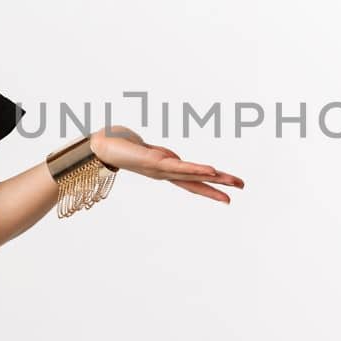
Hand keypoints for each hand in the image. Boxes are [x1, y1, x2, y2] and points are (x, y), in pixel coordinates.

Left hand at [88, 126, 244, 204]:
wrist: (98, 147)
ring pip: (193, 175)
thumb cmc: (119, 145)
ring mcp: (160, 169)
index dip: (209, 188)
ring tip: (233, 181)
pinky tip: (210, 170)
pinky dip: (196, 169)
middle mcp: (164, 172)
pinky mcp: (154, 163)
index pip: (192, 181)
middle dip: (220, 186)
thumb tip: (167, 157)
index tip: (228, 195)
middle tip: (242, 187)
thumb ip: (158, 155)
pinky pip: (180, 167)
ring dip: (214, 178)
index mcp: (164, 169)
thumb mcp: (145, 150)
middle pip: (197, 181)